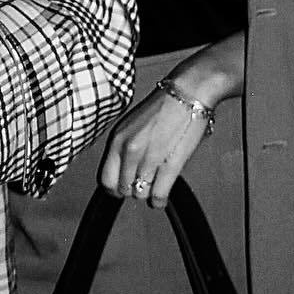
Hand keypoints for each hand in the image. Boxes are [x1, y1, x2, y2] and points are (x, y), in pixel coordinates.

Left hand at [99, 33, 244, 207]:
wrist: (188, 93)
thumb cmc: (163, 106)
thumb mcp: (132, 125)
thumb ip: (124, 148)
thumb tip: (122, 170)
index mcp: (117, 139)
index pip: (105, 179)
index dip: (114, 187)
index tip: (122, 187)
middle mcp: (129, 150)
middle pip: (123, 189)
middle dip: (132, 190)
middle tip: (142, 183)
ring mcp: (149, 159)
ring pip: (140, 195)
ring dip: (148, 193)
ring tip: (154, 184)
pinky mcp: (169, 165)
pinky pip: (158, 196)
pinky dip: (159, 200)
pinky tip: (162, 196)